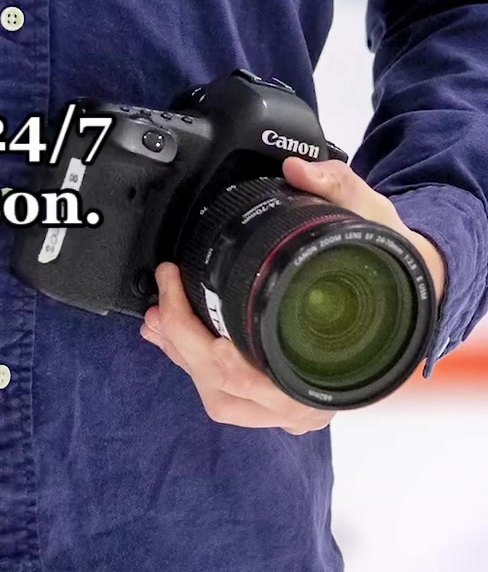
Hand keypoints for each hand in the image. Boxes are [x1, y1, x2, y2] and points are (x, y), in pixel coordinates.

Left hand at [139, 156, 446, 433]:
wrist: (413, 287)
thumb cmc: (391, 262)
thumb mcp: (373, 216)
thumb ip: (337, 188)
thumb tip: (297, 169)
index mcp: (333, 365)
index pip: (256, 375)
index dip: (203, 338)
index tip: (176, 286)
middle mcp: (313, 395)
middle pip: (228, 391)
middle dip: (182, 345)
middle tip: (160, 299)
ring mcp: (297, 402)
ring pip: (225, 402)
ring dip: (184, 361)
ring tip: (158, 318)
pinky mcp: (284, 397)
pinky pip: (232, 400)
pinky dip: (199, 370)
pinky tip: (179, 338)